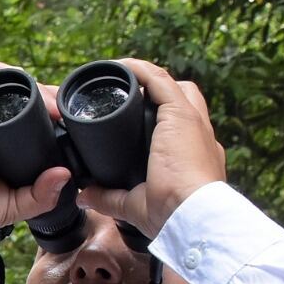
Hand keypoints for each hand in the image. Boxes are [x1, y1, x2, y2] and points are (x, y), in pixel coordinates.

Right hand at [0, 61, 72, 257]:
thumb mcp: (12, 208)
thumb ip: (39, 196)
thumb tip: (65, 175)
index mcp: (1, 148)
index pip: (28, 118)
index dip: (49, 111)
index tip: (71, 121)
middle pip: (17, 96)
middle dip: (44, 94)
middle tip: (63, 110)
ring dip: (22, 82)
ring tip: (46, 98)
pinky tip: (9, 84)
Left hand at [76, 58, 226, 237]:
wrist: (192, 214)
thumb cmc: (172, 215)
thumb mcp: (135, 206)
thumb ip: (109, 198)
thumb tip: (85, 196)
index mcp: (193, 155)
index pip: (179, 127)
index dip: (158, 118)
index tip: (132, 119)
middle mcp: (198, 135)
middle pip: (181, 99)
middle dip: (156, 94)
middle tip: (127, 98)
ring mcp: (192, 122)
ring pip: (171, 86)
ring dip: (146, 78)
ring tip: (119, 77)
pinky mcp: (181, 114)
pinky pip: (160, 80)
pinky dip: (140, 71)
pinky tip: (121, 68)